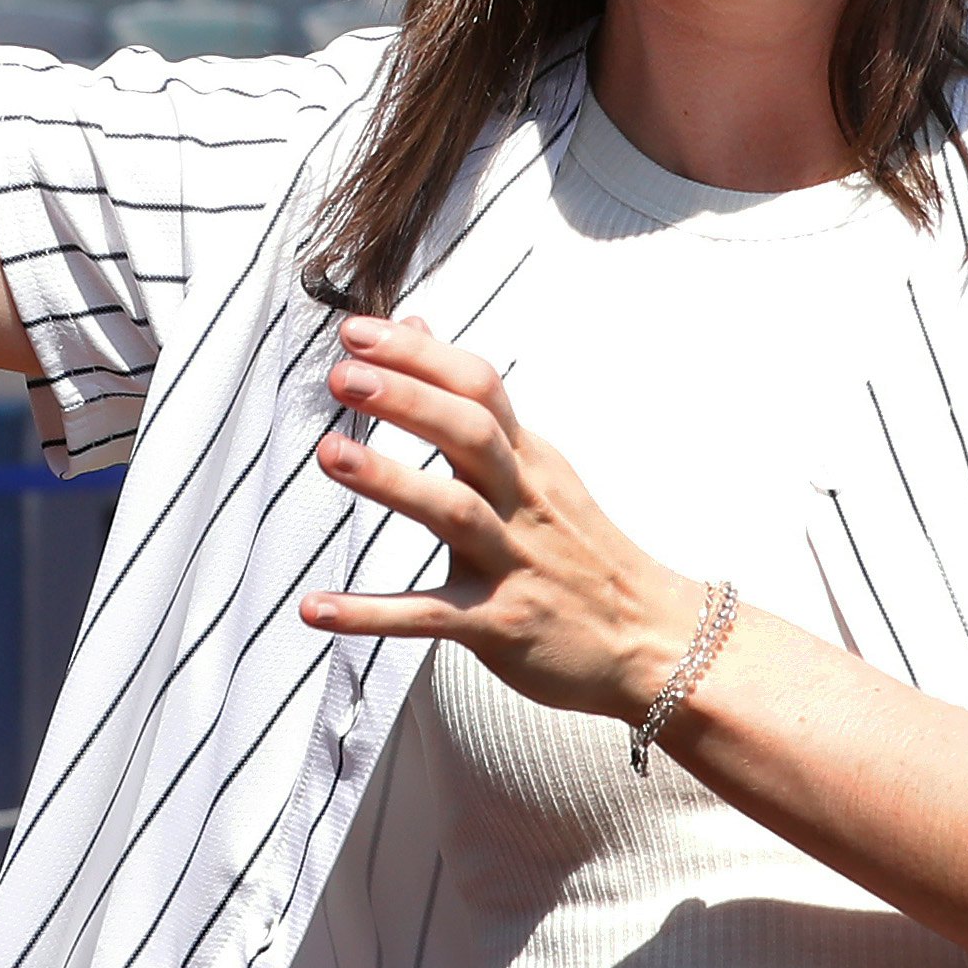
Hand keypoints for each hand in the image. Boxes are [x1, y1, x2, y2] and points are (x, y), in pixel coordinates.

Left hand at [301, 314, 705, 721]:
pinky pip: (431, 616)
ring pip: (454, 511)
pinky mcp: (501, 624)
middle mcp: (523, 501)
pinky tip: (315, 608)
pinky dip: (372, 614)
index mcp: (529, 460)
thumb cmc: (580, 550)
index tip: (357, 333)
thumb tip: (414, 327)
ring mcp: (514, 562)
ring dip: (390, 480)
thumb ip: (473, 406)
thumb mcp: (538, 469)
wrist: (652, 639)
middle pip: (471, 434)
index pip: (480, 388)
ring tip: (328, 452)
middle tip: (343, 375)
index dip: (420, 357)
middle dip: (408, 399)